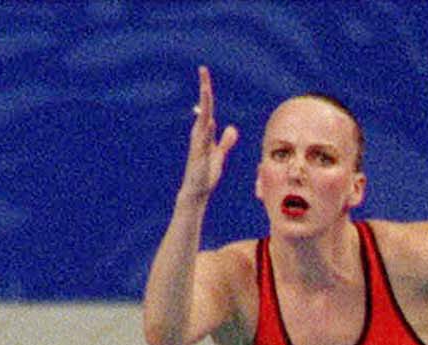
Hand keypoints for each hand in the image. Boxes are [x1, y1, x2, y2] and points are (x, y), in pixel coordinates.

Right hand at [182, 66, 238, 199]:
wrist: (197, 190)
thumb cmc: (206, 172)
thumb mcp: (219, 154)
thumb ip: (225, 142)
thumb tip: (231, 128)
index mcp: (204, 132)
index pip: (208, 108)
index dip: (207, 91)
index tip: (205, 73)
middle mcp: (199, 134)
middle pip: (204, 108)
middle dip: (204, 89)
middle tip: (203, 70)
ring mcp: (198, 144)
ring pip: (202, 120)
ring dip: (205, 105)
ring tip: (206, 89)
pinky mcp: (199, 156)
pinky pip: (203, 141)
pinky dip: (206, 131)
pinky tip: (210, 121)